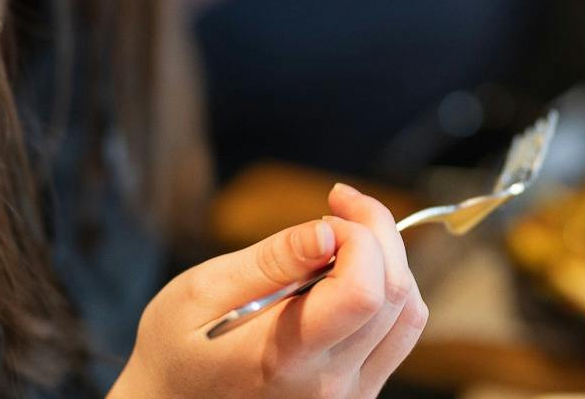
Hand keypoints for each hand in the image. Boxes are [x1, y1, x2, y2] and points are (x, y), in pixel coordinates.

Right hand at [110, 184, 425, 398]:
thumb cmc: (176, 350)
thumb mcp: (201, 293)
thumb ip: (271, 260)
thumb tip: (330, 230)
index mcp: (285, 357)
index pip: (364, 293)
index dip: (361, 235)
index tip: (330, 210)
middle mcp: (329, 386)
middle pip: (394, 296)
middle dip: (378, 232)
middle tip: (340, 204)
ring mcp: (349, 396)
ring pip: (408, 316)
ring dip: (389, 261)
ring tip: (346, 235)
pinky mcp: (357, 395)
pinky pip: (397, 337)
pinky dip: (387, 292)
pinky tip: (348, 273)